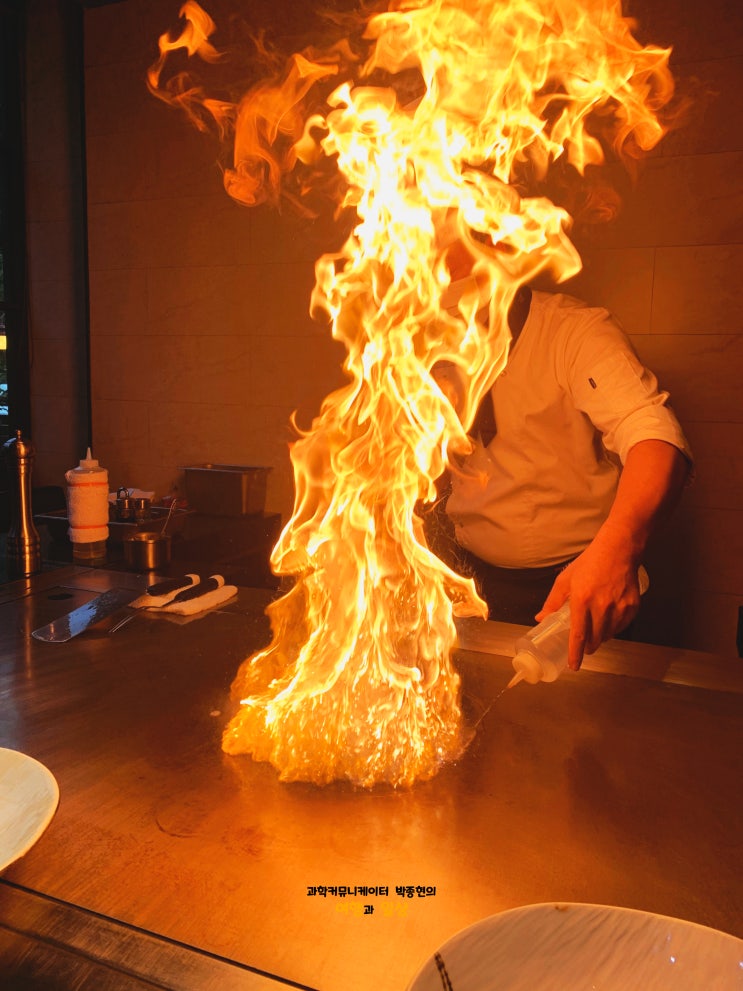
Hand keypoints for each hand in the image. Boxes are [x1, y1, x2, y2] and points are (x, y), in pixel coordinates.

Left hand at [536, 539, 641, 670]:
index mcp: (582, 599)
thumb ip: (553, 602)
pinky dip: (614, 629)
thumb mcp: (565, 580)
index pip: (578, 634)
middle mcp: (602, 606)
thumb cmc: (588, 564)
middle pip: (595, 639)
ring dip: (600, 637)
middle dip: (588, 647)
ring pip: (608, 635)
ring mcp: (619, 607)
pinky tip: (609, 620)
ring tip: (595, 628)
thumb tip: (540, 618)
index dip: (575, 653)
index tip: (574, 666)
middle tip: (584, 645)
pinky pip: (621, 627)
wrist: (618, 550)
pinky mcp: (633, 606)